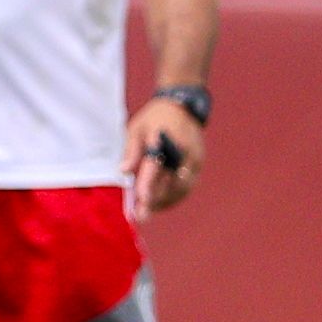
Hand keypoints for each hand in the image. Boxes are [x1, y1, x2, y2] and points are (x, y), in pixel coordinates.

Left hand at [123, 96, 205, 216]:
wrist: (183, 106)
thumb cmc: (156, 117)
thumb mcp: (137, 128)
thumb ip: (131, 150)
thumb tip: (123, 171)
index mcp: (166, 138)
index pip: (156, 164)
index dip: (148, 183)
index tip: (140, 199)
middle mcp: (184, 150)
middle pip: (171, 182)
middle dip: (155, 200)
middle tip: (140, 215)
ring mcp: (194, 159)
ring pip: (181, 189)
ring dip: (164, 203)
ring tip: (146, 213)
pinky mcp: (198, 165)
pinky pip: (187, 187)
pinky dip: (173, 198)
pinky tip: (159, 205)